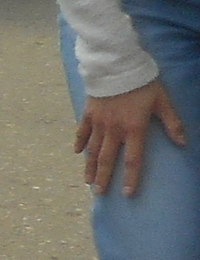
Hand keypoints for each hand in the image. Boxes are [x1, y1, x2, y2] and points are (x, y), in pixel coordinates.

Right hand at [75, 78, 187, 194]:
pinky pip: (82, 131)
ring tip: (87, 180)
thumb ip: (172, 123)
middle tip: (98, 193)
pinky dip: (80, 142)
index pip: (132, 159)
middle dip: (103, 177)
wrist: (116, 66)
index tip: (127, 193)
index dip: (131, 177)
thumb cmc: (142, 83)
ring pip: (93, 149)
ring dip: (90, 166)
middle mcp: (113, 130)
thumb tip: (182, 143)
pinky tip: (77, 153)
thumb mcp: (162, 101)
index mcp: (133, 129)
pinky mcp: (89, 113)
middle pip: (107, 159)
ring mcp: (98, 122)